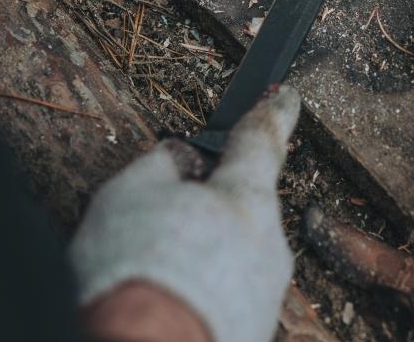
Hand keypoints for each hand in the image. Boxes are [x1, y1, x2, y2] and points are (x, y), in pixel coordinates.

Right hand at [68, 87, 300, 341]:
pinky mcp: (256, 329)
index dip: (272, 112)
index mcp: (246, 197)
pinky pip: (226, 296)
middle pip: (239, 206)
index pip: (261, 140)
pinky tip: (166, 303)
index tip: (285, 96)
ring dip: (198, 256)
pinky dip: (200, 293)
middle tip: (153, 225)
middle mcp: (269, 243)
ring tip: (152, 275)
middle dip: (204, 207)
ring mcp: (266, 292)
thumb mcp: (128, 193)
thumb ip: (162, 165)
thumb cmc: (135, 274)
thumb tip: (180, 161)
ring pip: (233, 254)